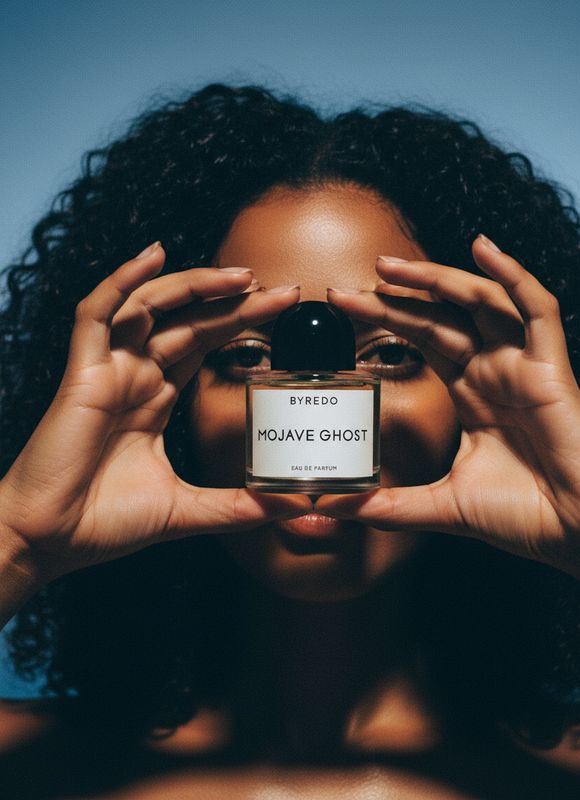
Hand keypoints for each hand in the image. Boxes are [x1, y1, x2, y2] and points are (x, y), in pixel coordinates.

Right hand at [0, 243, 309, 584]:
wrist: (50, 541)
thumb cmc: (104, 522)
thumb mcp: (186, 510)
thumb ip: (237, 506)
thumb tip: (289, 506)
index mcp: (155, 398)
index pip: (205, 345)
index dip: (241, 324)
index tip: (283, 312)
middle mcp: (135, 376)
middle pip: (191, 322)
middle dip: (236, 302)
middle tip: (283, 290)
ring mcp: (108, 370)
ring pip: (150, 306)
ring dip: (194, 285)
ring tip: (242, 275)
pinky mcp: (81, 374)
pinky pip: (96, 313)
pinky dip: (122, 281)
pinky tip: (153, 255)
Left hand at [320, 236, 579, 581]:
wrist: (579, 536)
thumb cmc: (524, 515)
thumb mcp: (442, 505)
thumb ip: (390, 505)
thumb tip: (338, 507)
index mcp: (470, 392)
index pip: (421, 340)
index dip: (385, 319)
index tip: (345, 306)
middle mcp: (493, 370)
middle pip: (439, 317)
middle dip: (395, 296)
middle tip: (350, 284)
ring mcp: (522, 365)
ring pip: (480, 302)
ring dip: (438, 279)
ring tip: (392, 266)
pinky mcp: (551, 369)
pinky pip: (538, 310)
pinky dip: (514, 277)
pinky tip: (484, 249)